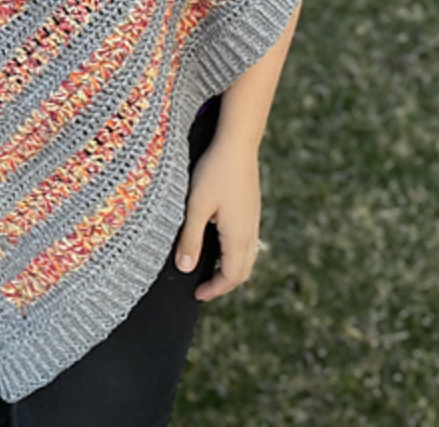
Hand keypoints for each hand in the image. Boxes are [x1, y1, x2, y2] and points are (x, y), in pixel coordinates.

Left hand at [175, 135, 260, 301]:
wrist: (238, 143)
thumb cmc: (215, 172)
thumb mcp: (196, 206)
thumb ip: (191, 238)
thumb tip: (185, 269)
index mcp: (238, 236)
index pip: (231, 276)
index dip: (214, 289)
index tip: (197, 295)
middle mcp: (250, 232)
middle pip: (242, 271)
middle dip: (224, 283)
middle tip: (202, 287)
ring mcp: (253, 220)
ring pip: (247, 256)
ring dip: (230, 268)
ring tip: (209, 268)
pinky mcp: (251, 209)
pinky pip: (246, 241)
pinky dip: (234, 252)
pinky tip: (218, 242)